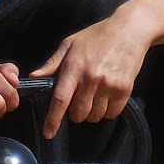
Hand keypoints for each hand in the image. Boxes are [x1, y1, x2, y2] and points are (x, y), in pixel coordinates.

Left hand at [33, 13, 153, 138]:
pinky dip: (107, 112)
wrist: (129, 30)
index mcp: (74, 68)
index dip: (53, 120)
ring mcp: (109, 84)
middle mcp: (91, 78)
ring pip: (95, 116)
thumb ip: (52, 64)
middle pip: (78, 113)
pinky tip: (105, 99)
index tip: (48, 133)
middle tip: (77, 102)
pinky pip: (112, 113)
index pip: (60, 100)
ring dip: (91, 113)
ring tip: (93, 98)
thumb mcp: (69, 45)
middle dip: (74, 114)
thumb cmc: (96, 36)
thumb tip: (34, 77)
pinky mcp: (125, 89)